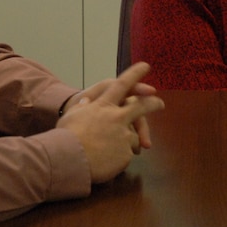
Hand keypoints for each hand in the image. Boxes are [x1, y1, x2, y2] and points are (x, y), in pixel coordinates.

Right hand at [56, 62, 164, 183]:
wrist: (70, 159)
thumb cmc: (66, 135)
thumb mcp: (71, 115)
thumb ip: (82, 108)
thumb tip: (85, 102)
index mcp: (103, 105)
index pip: (122, 85)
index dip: (135, 74)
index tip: (145, 66)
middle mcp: (116, 117)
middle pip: (141, 106)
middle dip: (152, 103)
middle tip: (160, 103)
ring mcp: (123, 135)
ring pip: (134, 136)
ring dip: (132, 140)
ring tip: (120, 149)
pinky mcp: (126, 153)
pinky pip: (129, 153)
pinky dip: (122, 156)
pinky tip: (111, 160)